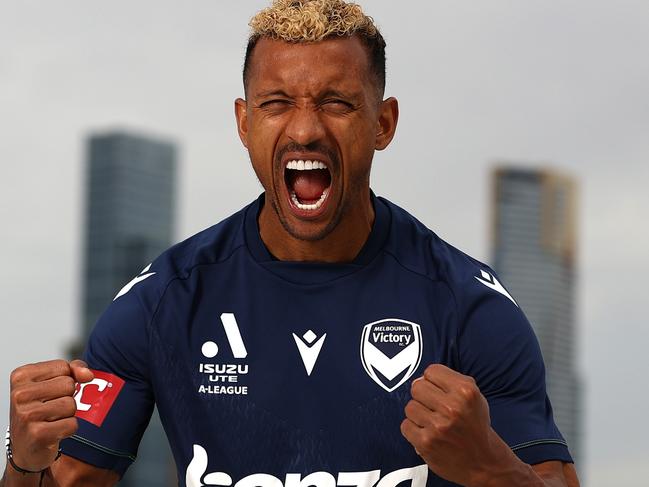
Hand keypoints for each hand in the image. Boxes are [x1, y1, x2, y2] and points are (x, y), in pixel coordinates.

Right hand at [8, 360, 93, 471]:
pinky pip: (72, 424)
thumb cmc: (39, 410)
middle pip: (68, 385)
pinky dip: (68, 429)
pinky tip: (53, 432)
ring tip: (51, 420)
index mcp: (21, 376)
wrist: (26, 447)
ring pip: (71, 404)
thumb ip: (72, 369)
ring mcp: (27, 415)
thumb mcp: (51, 382)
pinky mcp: (37, 434)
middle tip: (50, 408)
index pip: (63, 367)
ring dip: (67, 414)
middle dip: (66, 397)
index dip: (65, 380)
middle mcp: (20, 394)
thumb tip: (88, 374)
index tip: (49, 392)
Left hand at [400, 364, 514, 486]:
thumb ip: (449, 381)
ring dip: (418, 414)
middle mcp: (452, 407)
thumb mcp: (474, 396)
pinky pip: (405, 425)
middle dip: (423, 396)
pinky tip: (427, 433)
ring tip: (432, 422)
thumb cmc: (474, 425)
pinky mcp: (426, 442)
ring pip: (409, 406)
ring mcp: (438, 426)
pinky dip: (413, 430)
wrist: (484, 462)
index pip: (431, 371)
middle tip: (433, 407)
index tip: (439, 391)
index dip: (433, 381)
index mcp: (465, 391)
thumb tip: (418, 379)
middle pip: (417, 387)